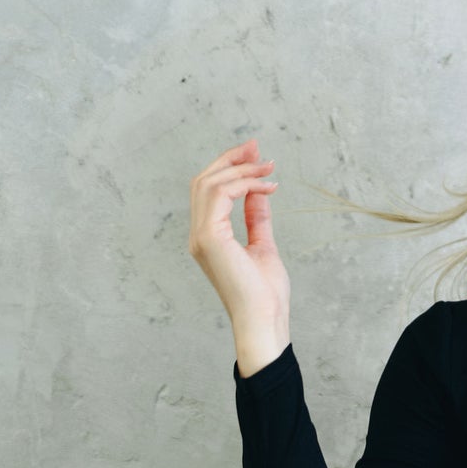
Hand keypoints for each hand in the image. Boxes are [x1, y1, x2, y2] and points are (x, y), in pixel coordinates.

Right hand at [188, 138, 291, 370]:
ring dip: (240, 169)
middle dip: (230, 159)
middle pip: (203, 181)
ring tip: (267, 165)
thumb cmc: (265, 294)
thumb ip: (256, 218)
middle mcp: (198, 235)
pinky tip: (266, 186)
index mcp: (208, 238)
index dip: (230, 168)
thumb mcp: (263, 245)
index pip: (208, 191)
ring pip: (208, 183)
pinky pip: (220, 194)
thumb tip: (259, 191)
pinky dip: (244, 184)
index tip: (257, 154)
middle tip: (258, 148)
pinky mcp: (209, 238)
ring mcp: (201, 237)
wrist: (264, 320)